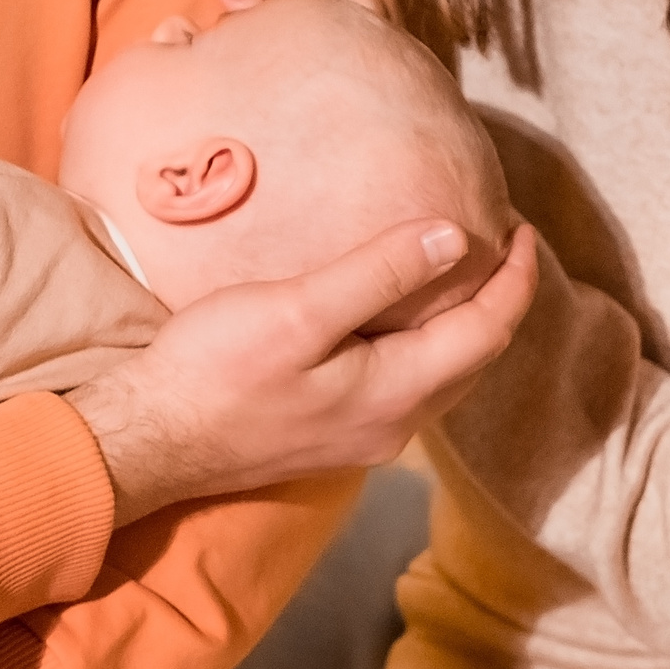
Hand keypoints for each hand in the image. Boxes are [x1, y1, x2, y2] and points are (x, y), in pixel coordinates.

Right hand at [65, 216, 538, 524]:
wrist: (147, 441)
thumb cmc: (214, 371)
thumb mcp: (299, 311)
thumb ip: (378, 274)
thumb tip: (455, 238)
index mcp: (395, 393)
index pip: (487, 331)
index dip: (515, 279)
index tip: (522, 228)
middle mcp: (391, 425)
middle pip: (473, 359)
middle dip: (497, 300)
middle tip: (501, 242)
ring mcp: (360, 436)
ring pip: (441, 376)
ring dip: (462, 324)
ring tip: (460, 271)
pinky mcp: (330, 434)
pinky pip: (404, 385)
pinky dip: (423, 344)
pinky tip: (397, 316)